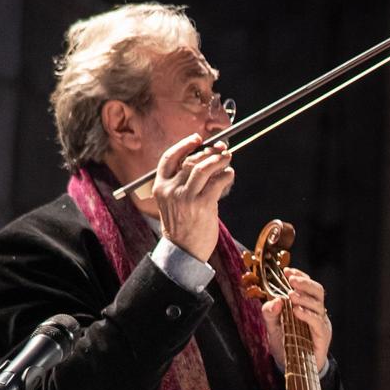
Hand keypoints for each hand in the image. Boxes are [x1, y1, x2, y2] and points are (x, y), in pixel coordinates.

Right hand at [153, 133, 233, 262]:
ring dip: (219, 160)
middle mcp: (171, 189)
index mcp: (160, 186)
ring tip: (227, 158)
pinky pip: (217, 182)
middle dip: (209, 152)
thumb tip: (206, 160)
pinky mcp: (202, 205)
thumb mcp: (173, 201)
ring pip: (204, 168)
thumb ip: (183, 182)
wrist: (183, 250)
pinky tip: (229, 174)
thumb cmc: (181, 225)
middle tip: (221, 150)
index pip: (169, 157)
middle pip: (191, 160)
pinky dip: (226, 174)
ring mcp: (186, 197)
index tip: (198, 139)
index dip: (184, 145)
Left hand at [260, 268, 331, 369]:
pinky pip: (318, 322)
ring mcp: (321, 324)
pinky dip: (307, 315)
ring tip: (291, 296)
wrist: (294, 368)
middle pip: (318, 290)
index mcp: (306, 306)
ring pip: (318, 304)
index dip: (300, 276)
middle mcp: (316, 312)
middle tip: (291, 280)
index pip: (307, 285)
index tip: (287, 271)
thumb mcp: (272, 327)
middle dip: (305, 283)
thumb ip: (270, 313)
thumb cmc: (286, 344)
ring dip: (304, 297)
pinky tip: (296, 311)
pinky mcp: (322, 336)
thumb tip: (276, 300)